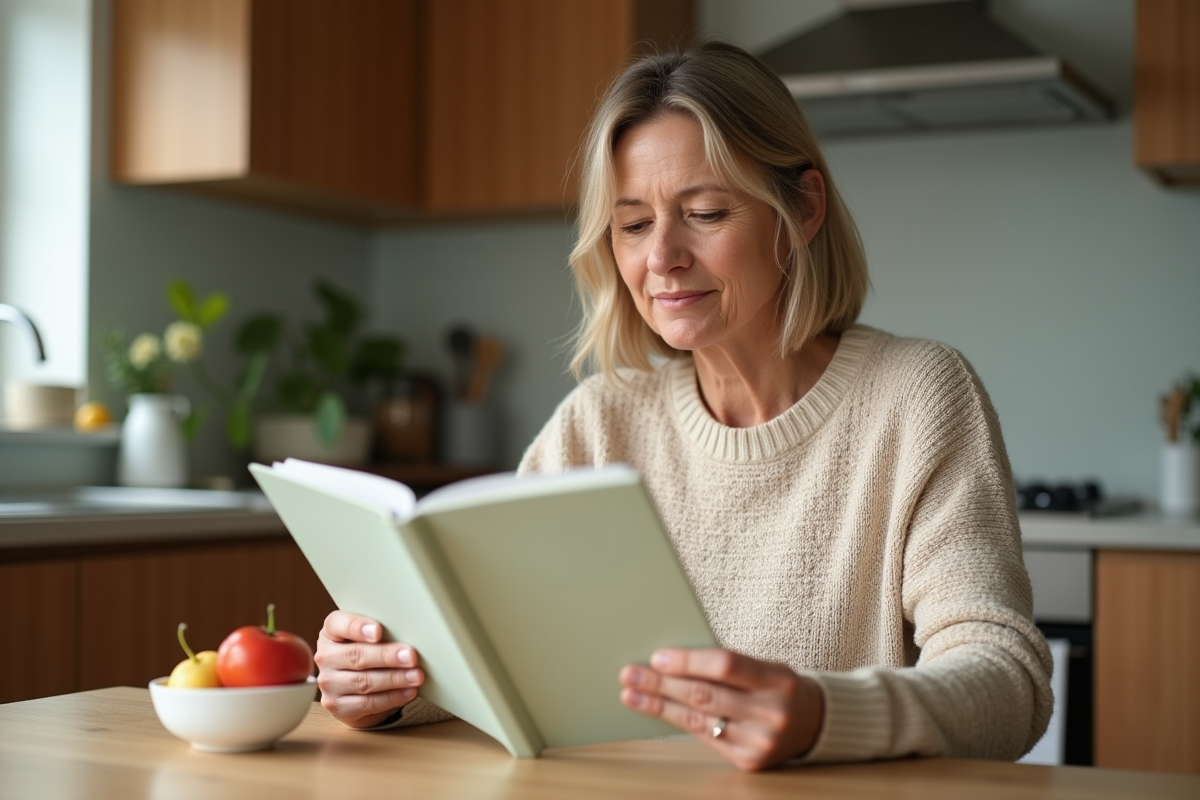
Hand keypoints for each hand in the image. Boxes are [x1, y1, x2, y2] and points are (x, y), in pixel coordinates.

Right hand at [314, 610, 424, 728]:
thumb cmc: (368, 653)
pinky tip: (408, 691)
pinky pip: (367, 703)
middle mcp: (325, 657)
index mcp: (330, 632)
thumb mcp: (370, 638)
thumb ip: (382, 632)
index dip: (357, 627)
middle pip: (355, 655)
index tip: (378, 631)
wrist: (356, 689)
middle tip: (411, 656)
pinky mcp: (338, 706)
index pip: (337, 624)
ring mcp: (329, 684)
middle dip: (386, 656)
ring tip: (416, 676)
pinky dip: (391, 698)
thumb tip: (411, 635)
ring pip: (363, 682)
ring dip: (394, 679)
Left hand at [619, 648, 823, 770]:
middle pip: (706, 695)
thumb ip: (727, 665)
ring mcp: (760, 741)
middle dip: (662, 683)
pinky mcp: (749, 761)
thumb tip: (671, 660)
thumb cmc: (777, 685)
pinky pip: (704, 737)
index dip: (689, 661)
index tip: (658, 656)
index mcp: (778, 680)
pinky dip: (677, 721)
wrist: (813, 722)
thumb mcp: (764, 667)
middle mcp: (771, 713)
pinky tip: (656, 710)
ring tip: (632, 693)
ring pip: (698, 720)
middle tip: (630, 673)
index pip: (726, 666)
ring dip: (659, 705)